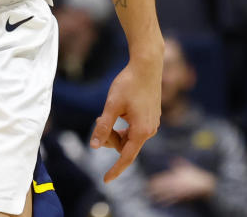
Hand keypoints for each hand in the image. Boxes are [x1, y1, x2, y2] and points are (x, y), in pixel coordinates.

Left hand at [90, 54, 161, 181]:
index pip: (126, 157)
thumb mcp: (112, 106)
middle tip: (99, 119)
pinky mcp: (152, 116)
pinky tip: (119, 110)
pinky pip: (135, 129)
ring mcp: (152, 123)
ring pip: (129, 137)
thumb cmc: (128, 84)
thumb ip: (103, 127)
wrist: (147, 65)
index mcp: (141, 131)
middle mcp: (150, 130)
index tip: (105, 180)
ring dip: (116, 131)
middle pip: (125, 145)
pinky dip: (123, 125)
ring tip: (106, 113)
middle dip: (110, 137)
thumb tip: (94, 146)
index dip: (115, 169)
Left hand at [147, 158, 216, 203]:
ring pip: (166, 193)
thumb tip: (173, 158)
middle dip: (154, 188)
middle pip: (163, 186)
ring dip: (158, 196)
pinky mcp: (183, 196)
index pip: (163, 178)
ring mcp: (179, 190)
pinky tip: (162, 203)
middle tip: (146, 190)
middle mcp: (176, 183)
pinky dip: (167, 201)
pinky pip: (174, 199)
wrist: (205, 185)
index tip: (149, 182)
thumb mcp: (187, 168)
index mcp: (176, 176)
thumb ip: (179, 163)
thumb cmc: (196, 176)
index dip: (156, 181)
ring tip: (151, 197)